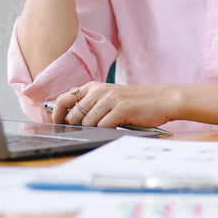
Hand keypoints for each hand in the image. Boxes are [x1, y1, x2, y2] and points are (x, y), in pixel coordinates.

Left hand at [52, 82, 171, 128]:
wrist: (160, 99)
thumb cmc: (135, 101)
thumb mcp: (110, 96)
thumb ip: (93, 102)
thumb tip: (71, 115)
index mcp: (94, 86)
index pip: (66, 97)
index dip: (57, 112)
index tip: (57, 123)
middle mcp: (100, 90)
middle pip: (75, 114)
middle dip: (76, 126)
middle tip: (83, 131)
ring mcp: (110, 99)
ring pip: (88, 121)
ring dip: (93, 129)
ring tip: (103, 127)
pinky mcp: (121, 109)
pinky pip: (103, 125)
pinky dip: (105, 130)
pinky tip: (113, 127)